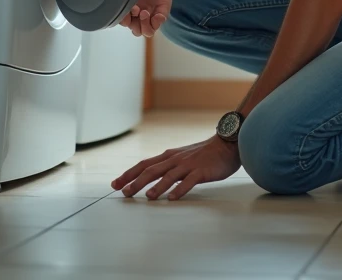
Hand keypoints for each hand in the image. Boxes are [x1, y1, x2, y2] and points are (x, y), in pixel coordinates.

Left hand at [111, 135, 240, 200]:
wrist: (227, 143)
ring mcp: (188, 165)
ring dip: (157, 186)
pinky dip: (180, 189)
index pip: (144, 164)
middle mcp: (175, 159)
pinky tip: (173, 198)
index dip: (128, 174)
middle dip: (136, 182)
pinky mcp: (201, 170)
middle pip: (151, 170)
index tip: (115, 184)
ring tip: (148, 197)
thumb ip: (168, 166)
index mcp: (169, 156)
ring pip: (169, 175)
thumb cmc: (204, 153)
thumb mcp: (182, 157)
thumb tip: (152, 180)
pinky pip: (189, 181)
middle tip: (124, 193)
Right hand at [119, 0, 171, 36]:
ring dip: (144, 26)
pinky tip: (157, 15)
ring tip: (145, 12)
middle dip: (134, 24)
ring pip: (146, 31)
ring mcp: (151, 12)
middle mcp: (138, 12)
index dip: (123, 20)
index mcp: (128, 6)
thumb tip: (118, 5)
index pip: (123, 22)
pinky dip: (157, 22)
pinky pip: (158, 23)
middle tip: (136, 10)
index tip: (126, 9)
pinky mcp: (162, 10)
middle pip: (135, 30)